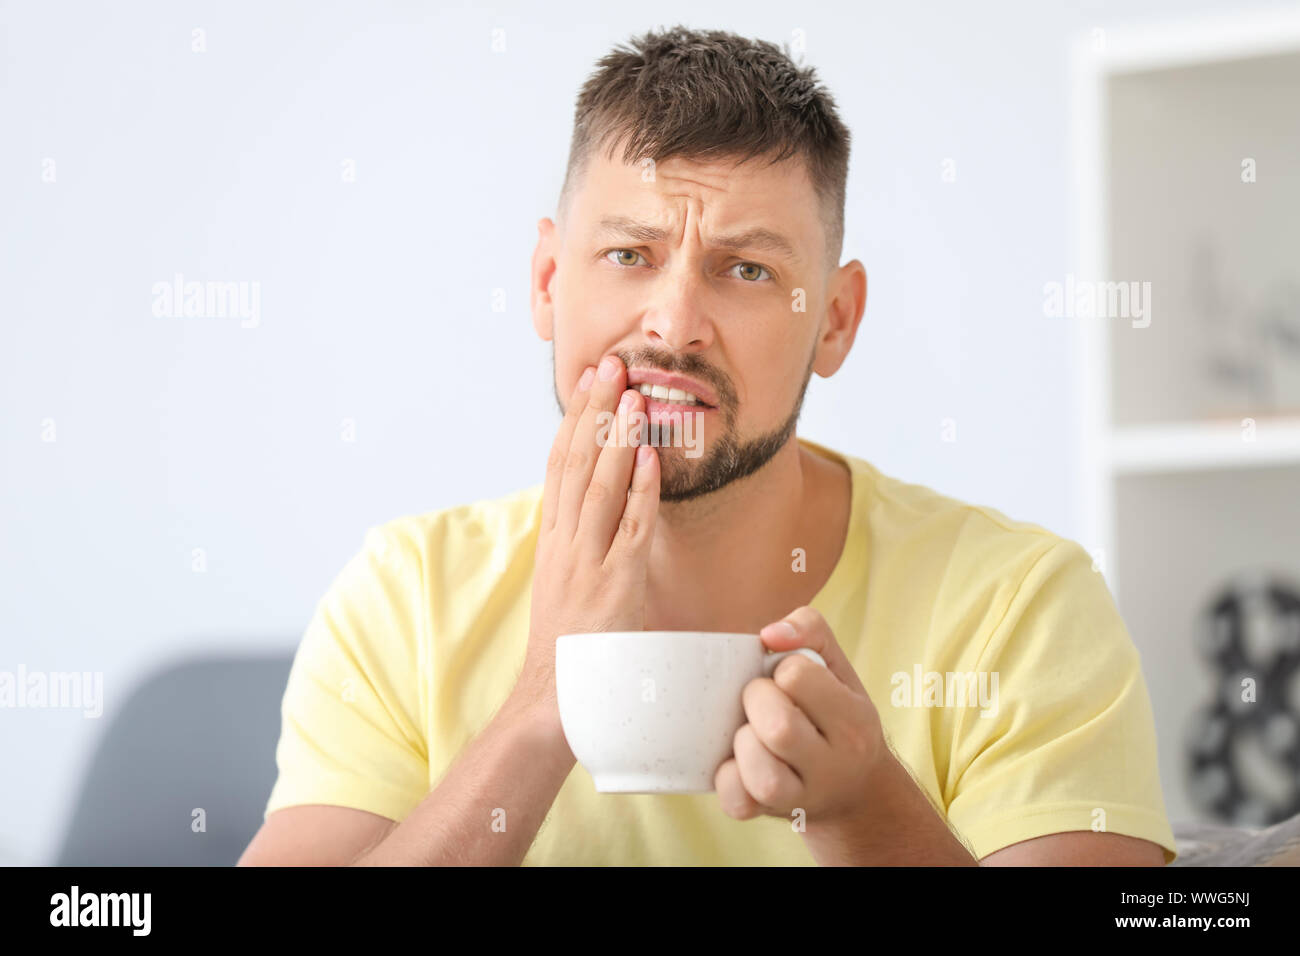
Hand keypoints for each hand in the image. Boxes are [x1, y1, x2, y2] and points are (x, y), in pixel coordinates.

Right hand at [512, 354, 660, 734]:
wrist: (555, 697)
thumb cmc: (568, 642)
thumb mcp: (566, 579)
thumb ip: (580, 539)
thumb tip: (600, 500)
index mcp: (553, 537)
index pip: (562, 464)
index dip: (577, 419)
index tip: (590, 381)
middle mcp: (566, 542)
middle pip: (578, 464)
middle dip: (596, 411)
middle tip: (611, 366)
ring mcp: (589, 563)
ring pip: (603, 488)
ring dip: (619, 439)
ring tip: (634, 397)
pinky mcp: (615, 586)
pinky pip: (631, 530)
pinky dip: (641, 493)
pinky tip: (651, 459)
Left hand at [714, 606, 882, 828]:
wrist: (854, 790)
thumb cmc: (834, 714)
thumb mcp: (837, 666)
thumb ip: (809, 629)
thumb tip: (769, 634)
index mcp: (854, 721)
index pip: (798, 676)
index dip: (783, 669)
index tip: (788, 678)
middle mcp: (835, 765)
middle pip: (779, 727)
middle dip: (756, 701)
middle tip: (760, 700)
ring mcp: (804, 796)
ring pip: (761, 773)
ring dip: (743, 743)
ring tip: (752, 733)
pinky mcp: (772, 813)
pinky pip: (738, 802)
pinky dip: (727, 778)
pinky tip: (738, 762)